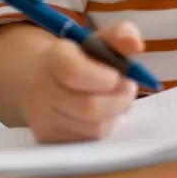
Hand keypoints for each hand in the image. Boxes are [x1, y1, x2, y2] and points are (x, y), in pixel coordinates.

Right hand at [23, 21, 145, 142]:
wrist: (43, 79)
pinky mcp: (48, 139)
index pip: (75, 72)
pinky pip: (87, 142)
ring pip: (92, 128)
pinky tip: (100, 115)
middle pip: (89, 107)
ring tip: (113, 100)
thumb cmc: (81, 58)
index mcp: (53, 58)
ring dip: (113, 115)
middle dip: (119, 100)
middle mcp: (41, 90)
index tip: (118, 76)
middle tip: (128, 89)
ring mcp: (42, 118)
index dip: (106, 78)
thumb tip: (135, 44)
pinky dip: (102, 128)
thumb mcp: (100, 41)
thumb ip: (121, 35)